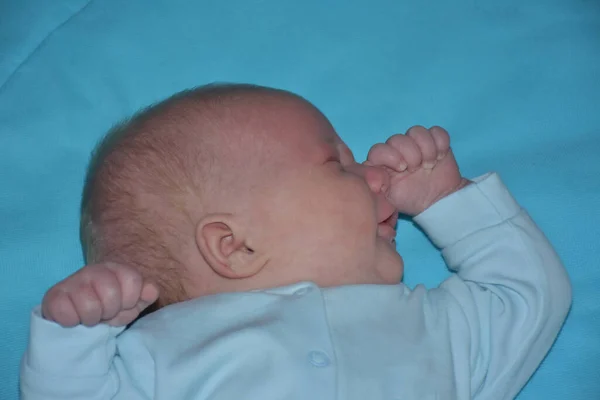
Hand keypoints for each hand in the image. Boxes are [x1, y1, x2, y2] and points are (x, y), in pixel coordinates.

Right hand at [42, 262, 158, 326]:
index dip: (131, 300)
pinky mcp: (53, 296)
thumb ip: (145, 295)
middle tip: (104, 313)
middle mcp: (94, 270)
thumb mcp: (132, 303)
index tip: (124, 305)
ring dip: (92, 319)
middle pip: (111, 295)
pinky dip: (72, 322)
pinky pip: (67, 315)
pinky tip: (73, 318)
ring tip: (90, 317)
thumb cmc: (109, 308)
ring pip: (90, 307)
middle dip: (111, 312)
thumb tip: (151, 290)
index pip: (133, 280)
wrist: (78, 316)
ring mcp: (72, 281)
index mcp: (116, 269)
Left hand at [367, 126, 469, 215]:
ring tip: (430, 164)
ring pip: (416, 131)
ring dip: (426, 148)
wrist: (437, 201)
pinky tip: (440, 157)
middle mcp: (397, 150)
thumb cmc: (410, 200)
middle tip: (417, 169)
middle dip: (410, 153)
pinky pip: (436, 131)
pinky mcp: (434, 141)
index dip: (389, 156)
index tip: (402, 168)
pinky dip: (440, 143)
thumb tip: (370, 180)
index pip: (377, 150)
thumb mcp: (389, 201)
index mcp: (383, 163)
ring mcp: (415, 144)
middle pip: (397, 138)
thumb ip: (376, 189)